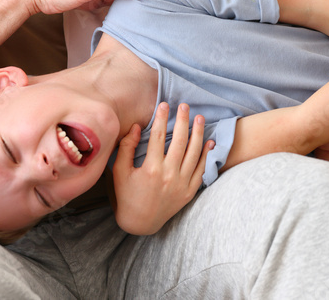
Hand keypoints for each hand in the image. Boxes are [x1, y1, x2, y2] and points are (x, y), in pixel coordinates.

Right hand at [112, 102, 211, 234]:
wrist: (140, 223)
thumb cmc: (127, 195)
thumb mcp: (120, 172)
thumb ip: (127, 148)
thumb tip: (138, 127)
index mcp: (151, 169)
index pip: (159, 137)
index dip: (162, 118)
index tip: (164, 105)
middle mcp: (169, 175)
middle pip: (180, 141)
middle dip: (183, 120)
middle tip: (184, 106)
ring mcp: (181, 184)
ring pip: (194, 153)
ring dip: (198, 133)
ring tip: (199, 118)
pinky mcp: (189, 192)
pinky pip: (201, 170)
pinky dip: (206, 155)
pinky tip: (209, 142)